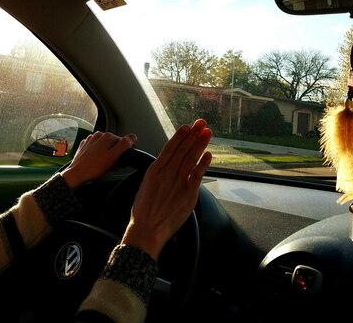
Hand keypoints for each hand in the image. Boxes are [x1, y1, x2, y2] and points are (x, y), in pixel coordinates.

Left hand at [60, 131, 136, 188]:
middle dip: (115, 154)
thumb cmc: (94, 167)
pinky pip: (96, 150)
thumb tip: (133, 137)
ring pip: (104, 147)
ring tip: (104, 166)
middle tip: (113, 166)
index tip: (121, 161)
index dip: (124, 153)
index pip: (123, 142)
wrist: (77, 173)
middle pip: (113, 144)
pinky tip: (97, 164)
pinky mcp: (85, 146)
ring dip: (107, 155)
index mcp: (107, 136)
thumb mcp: (114, 156)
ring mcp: (90, 140)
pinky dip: (98, 156)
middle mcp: (98, 135)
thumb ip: (124, 145)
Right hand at [120, 119, 211, 259]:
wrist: (146, 229)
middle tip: (201, 123)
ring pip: (191, 158)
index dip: (180, 136)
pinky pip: (197, 175)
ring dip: (200, 144)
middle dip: (193, 135)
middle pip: (183, 149)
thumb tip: (165, 168)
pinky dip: (204, 164)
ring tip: (207, 133)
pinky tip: (209, 154)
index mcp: (155, 170)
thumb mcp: (145, 186)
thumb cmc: (143, 212)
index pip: (170, 148)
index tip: (187, 127)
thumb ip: (157, 175)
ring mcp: (178, 183)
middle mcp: (167, 173)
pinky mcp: (188, 194)